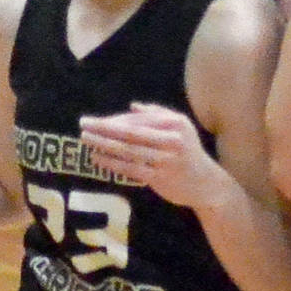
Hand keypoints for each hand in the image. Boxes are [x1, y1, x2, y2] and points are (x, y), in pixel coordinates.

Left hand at [79, 102, 224, 209]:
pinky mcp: (160, 178)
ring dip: (104, 144)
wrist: (207, 184)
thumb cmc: (189, 152)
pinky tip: (97, 158)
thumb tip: (133, 106)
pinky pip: (131, 169)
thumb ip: (158, 114)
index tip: (96, 120)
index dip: (116, 119)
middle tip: (83, 123)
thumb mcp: (181, 127)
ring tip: (85, 139)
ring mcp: (166, 160)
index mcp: (175, 124)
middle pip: (131, 132)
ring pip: (129, 150)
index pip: (139, 119)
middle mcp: (171, 140)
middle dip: (105, 127)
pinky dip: (112, 163)